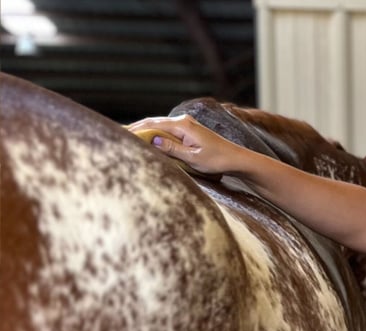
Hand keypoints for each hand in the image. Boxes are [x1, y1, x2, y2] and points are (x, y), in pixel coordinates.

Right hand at [126, 114, 242, 175]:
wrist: (236, 158)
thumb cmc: (217, 160)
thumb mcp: (193, 157)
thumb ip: (172, 149)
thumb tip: (152, 140)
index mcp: (182, 125)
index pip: (152, 125)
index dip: (134, 130)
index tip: (118, 134)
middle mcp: (183, 121)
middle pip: (152, 122)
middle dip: (134, 128)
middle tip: (114, 134)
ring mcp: (185, 124)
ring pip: (158, 125)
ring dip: (142, 130)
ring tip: (124, 136)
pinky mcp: (188, 130)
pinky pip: (165, 130)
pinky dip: (153, 133)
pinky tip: (144, 138)